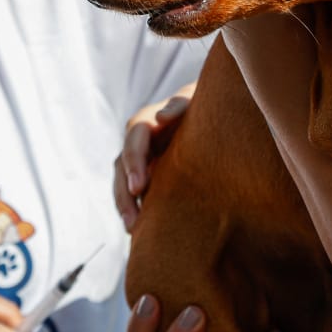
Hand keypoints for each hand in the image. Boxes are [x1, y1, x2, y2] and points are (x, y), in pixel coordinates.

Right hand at [115, 82, 195, 230]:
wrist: (209, 117)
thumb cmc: (202, 108)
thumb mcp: (193, 102)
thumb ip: (178, 106)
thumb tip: (160, 116)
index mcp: (146, 123)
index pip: (133, 141)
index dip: (133, 163)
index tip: (139, 187)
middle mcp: (137, 142)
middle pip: (122, 166)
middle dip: (125, 193)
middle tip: (133, 220)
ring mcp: (140, 159)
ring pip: (123, 182)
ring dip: (125, 206)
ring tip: (133, 229)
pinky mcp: (146, 174)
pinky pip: (133, 193)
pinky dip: (134, 209)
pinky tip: (139, 229)